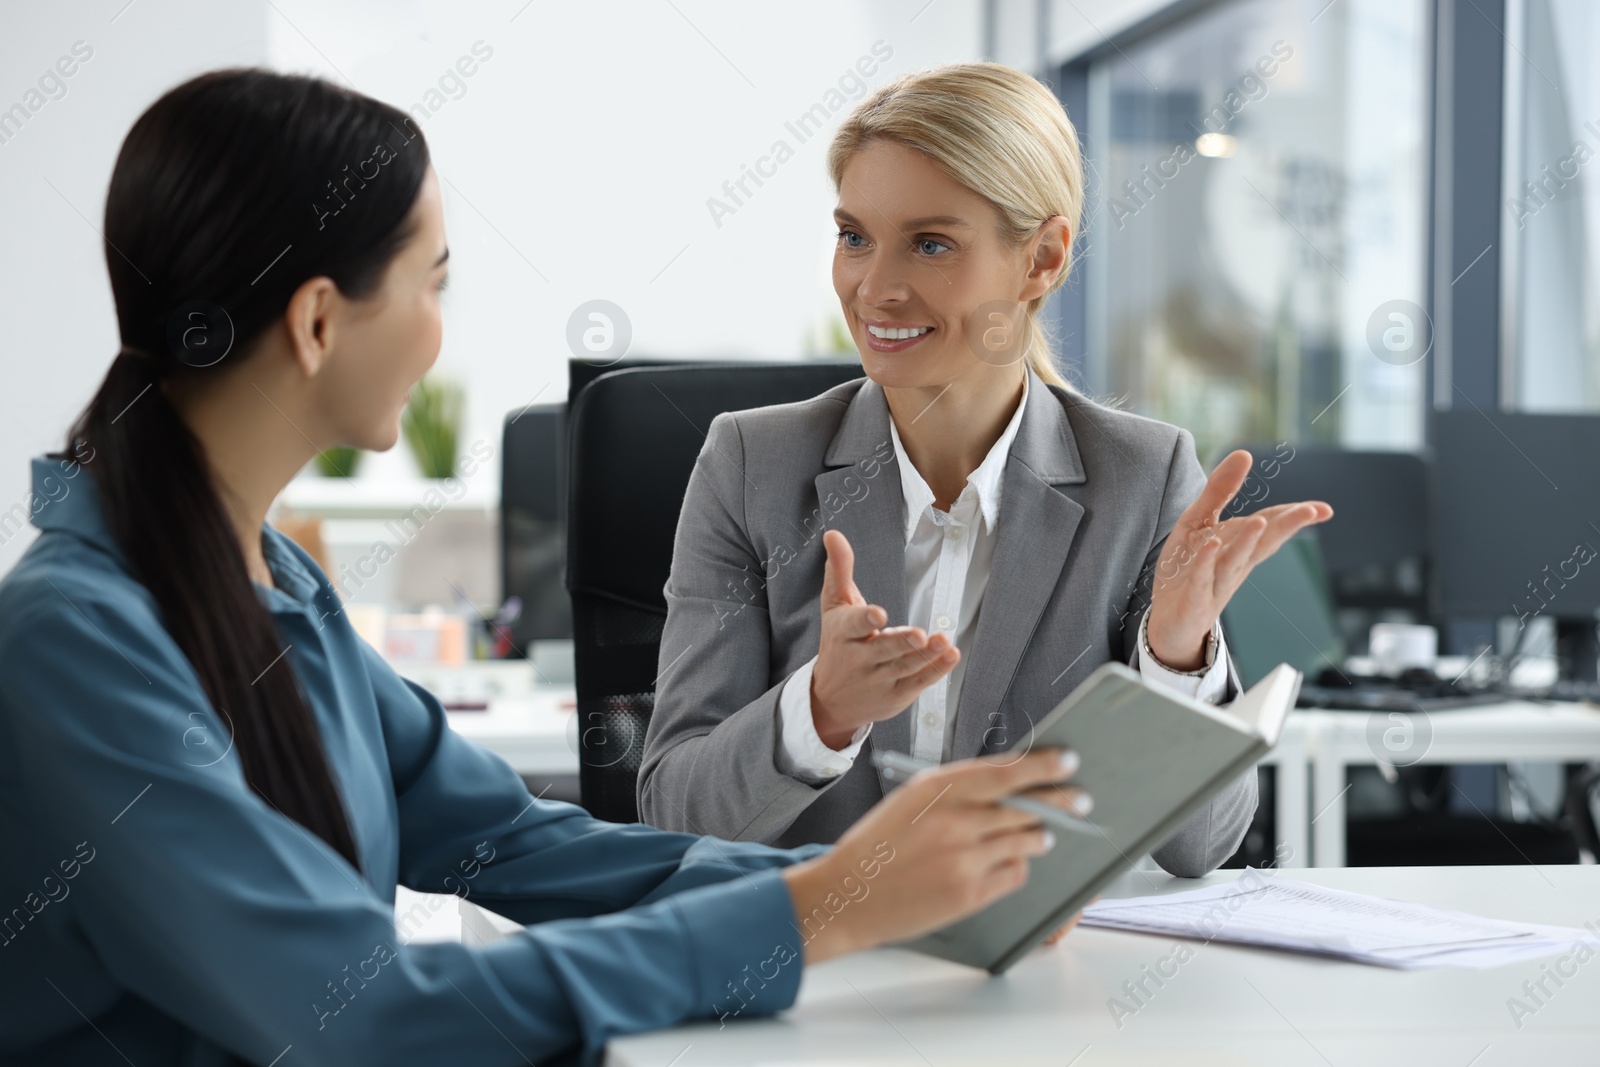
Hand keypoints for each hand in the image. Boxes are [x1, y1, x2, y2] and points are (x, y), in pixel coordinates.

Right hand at [779, 747, 1091, 964]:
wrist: (848, 893)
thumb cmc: (878, 845)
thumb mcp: (911, 801)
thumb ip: (957, 791)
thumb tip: (1009, 782)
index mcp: (936, 789)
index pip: (1004, 771)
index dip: (1042, 766)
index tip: (1068, 760)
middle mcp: (953, 820)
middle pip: (1026, 805)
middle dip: (1061, 802)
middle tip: (1079, 800)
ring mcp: (963, 858)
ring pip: (1026, 840)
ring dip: (1039, 836)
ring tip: (1042, 834)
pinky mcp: (969, 893)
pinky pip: (1014, 873)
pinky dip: (1016, 866)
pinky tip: (1006, 862)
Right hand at [810, 530, 958, 748]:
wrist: (829, 699)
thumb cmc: (837, 642)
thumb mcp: (834, 605)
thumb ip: (839, 569)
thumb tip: (833, 533)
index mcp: (843, 633)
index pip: (853, 625)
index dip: (866, 619)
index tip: (878, 615)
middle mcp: (859, 659)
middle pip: (884, 650)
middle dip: (901, 642)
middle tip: (919, 634)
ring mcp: (879, 679)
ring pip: (904, 666)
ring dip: (926, 655)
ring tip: (944, 642)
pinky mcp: (896, 694)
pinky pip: (917, 682)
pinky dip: (935, 670)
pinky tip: (951, 656)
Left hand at [1147, 450, 1333, 670]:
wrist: (1168, 619)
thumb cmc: (1189, 567)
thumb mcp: (1200, 522)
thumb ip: (1220, 490)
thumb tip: (1244, 453)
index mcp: (1239, 544)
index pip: (1270, 527)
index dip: (1294, 516)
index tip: (1323, 509)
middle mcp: (1234, 564)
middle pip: (1262, 544)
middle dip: (1285, 527)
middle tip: (1310, 512)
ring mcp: (1215, 583)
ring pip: (1234, 561)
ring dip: (1247, 542)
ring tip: (1259, 521)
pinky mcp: (1193, 599)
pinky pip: (1200, 580)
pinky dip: (1206, 564)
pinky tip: (1211, 545)